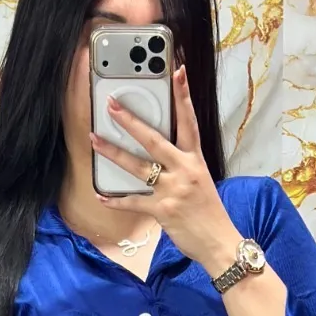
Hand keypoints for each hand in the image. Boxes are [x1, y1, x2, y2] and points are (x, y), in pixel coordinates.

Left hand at [90, 64, 240, 275]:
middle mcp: (184, 170)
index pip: (189, 122)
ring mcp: (173, 190)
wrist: (219, 243)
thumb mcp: (201, 182)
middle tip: (113, 106)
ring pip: (138, 167)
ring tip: (95, 140)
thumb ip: (182, 167)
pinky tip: (101, 194)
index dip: (183, 96)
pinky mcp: (163, 210)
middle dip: (131, 121)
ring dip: (113, 153)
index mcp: (195, 161)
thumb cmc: (210, 214)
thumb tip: (159, 157)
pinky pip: (133, 202)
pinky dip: (115, 200)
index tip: (177, 72)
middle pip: (154, 140)